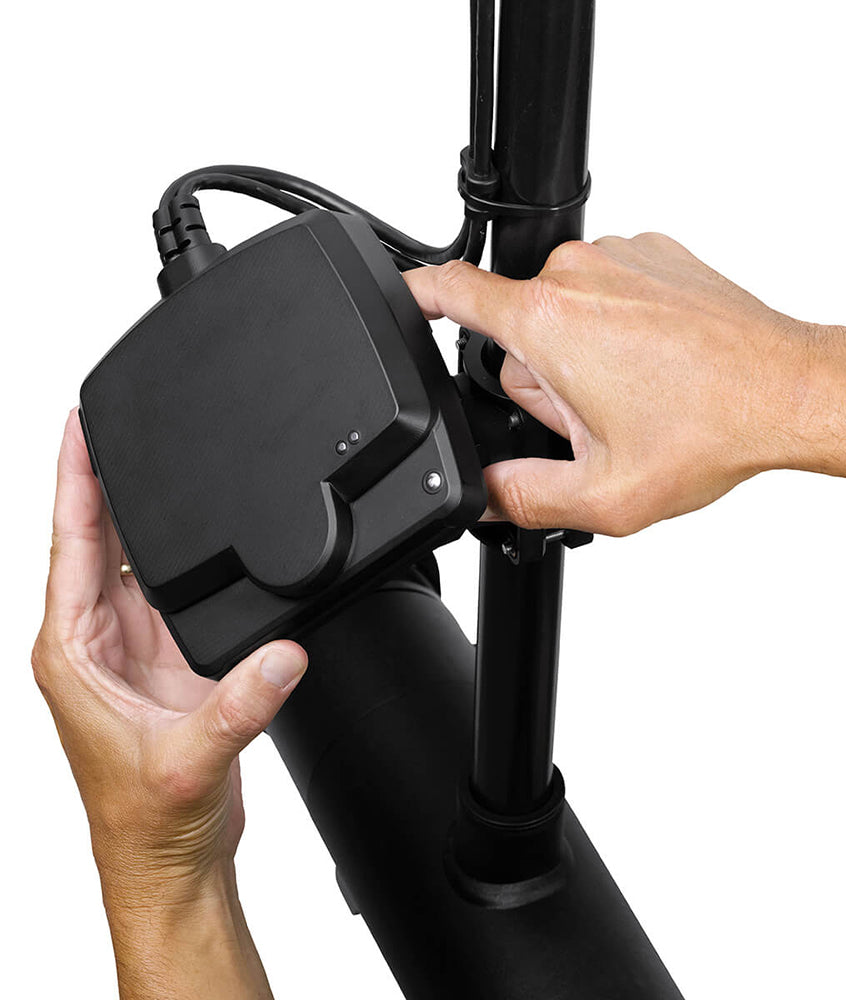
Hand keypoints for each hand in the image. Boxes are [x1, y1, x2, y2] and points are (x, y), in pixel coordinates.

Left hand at [32, 411, 306, 997]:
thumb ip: (239, 703)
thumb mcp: (190, 761)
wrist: (171, 858)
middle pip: (96, 539)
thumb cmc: (149, 821)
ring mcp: (132, 649)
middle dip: (103, 478)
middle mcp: (95, 644)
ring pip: (131, 561)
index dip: (74, 482)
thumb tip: (281, 654)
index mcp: (74, 654)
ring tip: (150, 454)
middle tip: (114, 418)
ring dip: (139, 513)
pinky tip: (190, 528)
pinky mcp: (167, 660)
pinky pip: (168, 589)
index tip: (76, 427)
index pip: (70, 546)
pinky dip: (176, 555)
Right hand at [405, 234, 814, 534]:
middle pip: (520, 335)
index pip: (452, 291)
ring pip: (565, 315)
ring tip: (642, 392)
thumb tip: (482, 499)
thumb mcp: (604, 493)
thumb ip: (523, 499)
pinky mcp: (655, 252)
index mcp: (548, 323)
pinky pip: (609, 292)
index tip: (396, 296)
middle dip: (547, 383)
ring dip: (585, 357)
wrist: (789, 393)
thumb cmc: (709, 431)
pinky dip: (623, 327)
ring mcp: (620, 256)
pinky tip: (662, 365)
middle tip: (604, 418)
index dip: (415, 296)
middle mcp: (577, 274)